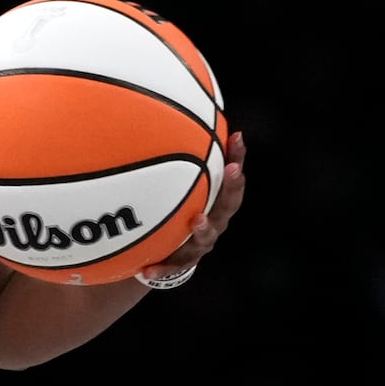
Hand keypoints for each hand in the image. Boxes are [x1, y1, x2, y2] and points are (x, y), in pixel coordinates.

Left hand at [140, 130, 245, 282]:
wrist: (161, 254)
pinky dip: (162, 266)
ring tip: (197, 220)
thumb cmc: (169, 213)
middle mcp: (214, 221)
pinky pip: (173, 265)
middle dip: (232, 186)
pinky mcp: (182, 263)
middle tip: (232, 170)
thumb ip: (165, 160)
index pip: (230, 175)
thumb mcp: (168, 187)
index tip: (237, 137)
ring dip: (204, 228)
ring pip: (206, 237)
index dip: (236, 157)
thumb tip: (154, 117)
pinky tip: (148, 268)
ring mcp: (201, 244)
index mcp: (214, 201)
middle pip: (229, 203)